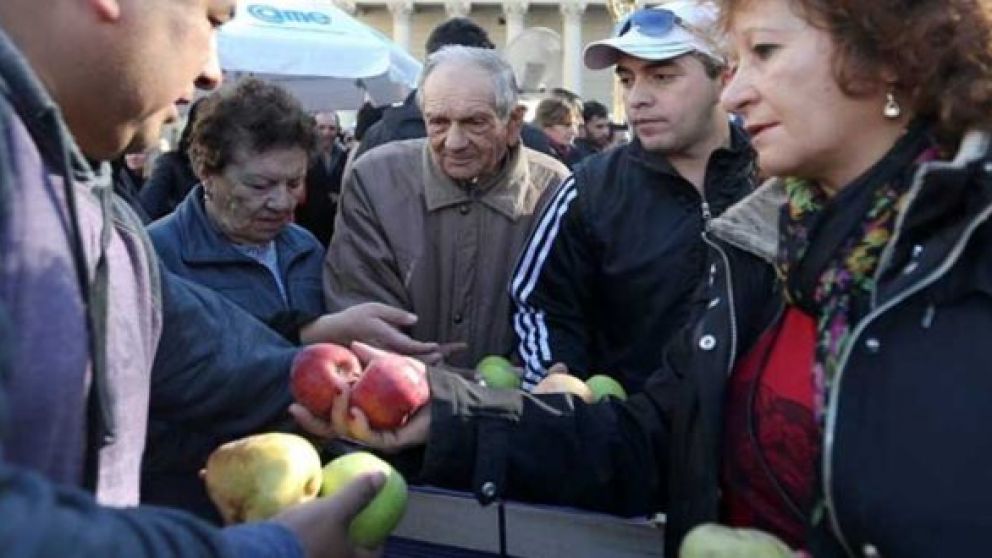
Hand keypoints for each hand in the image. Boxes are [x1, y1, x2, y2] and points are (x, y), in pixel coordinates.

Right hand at [272, 472, 385, 557]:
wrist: (259, 554)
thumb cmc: (305, 535)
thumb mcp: (335, 510)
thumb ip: (358, 494)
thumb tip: (382, 476)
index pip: (371, 555)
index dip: (377, 543)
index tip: (377, 528)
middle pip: (347, 555)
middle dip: (350, 544)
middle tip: (352, 526)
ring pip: (325, 554)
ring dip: (327, 543)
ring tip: (325, 525)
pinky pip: (304, 550)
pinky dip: (307, 542)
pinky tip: (300, 527)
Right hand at [289, 342, 430, 452]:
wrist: (445, 393)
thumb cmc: (420, 381)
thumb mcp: (393, 363)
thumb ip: (373, 355)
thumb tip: (352, 344)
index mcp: (361, 410)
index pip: (331, 416)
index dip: (312, 413)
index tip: (295, 402)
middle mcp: (366, 425)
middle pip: (332, 430)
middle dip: (312, 422)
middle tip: (296, 408)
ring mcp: (377, 434)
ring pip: (347, 432)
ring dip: (337, 414)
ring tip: (337, 393)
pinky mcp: (391, 441)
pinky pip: (369, 436)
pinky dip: (360, 424)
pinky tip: (355, 412)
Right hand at [300, 303, 445, 361]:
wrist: (330, 335)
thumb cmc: (353, 318)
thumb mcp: (373, 309)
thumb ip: (394, 314)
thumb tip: (415, 320)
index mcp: (387, 341)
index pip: (412, 348)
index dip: (428, 349)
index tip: (442, 347)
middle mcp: (388, 355)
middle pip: (418, 361)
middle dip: (439, 358)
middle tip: (460, 353)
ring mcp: (386, 361)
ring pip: (413, 366)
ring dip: (432, 363)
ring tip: (452, 358)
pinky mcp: (384, 363)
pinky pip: (405, 366)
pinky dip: (421, 363)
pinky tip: (434, 360)